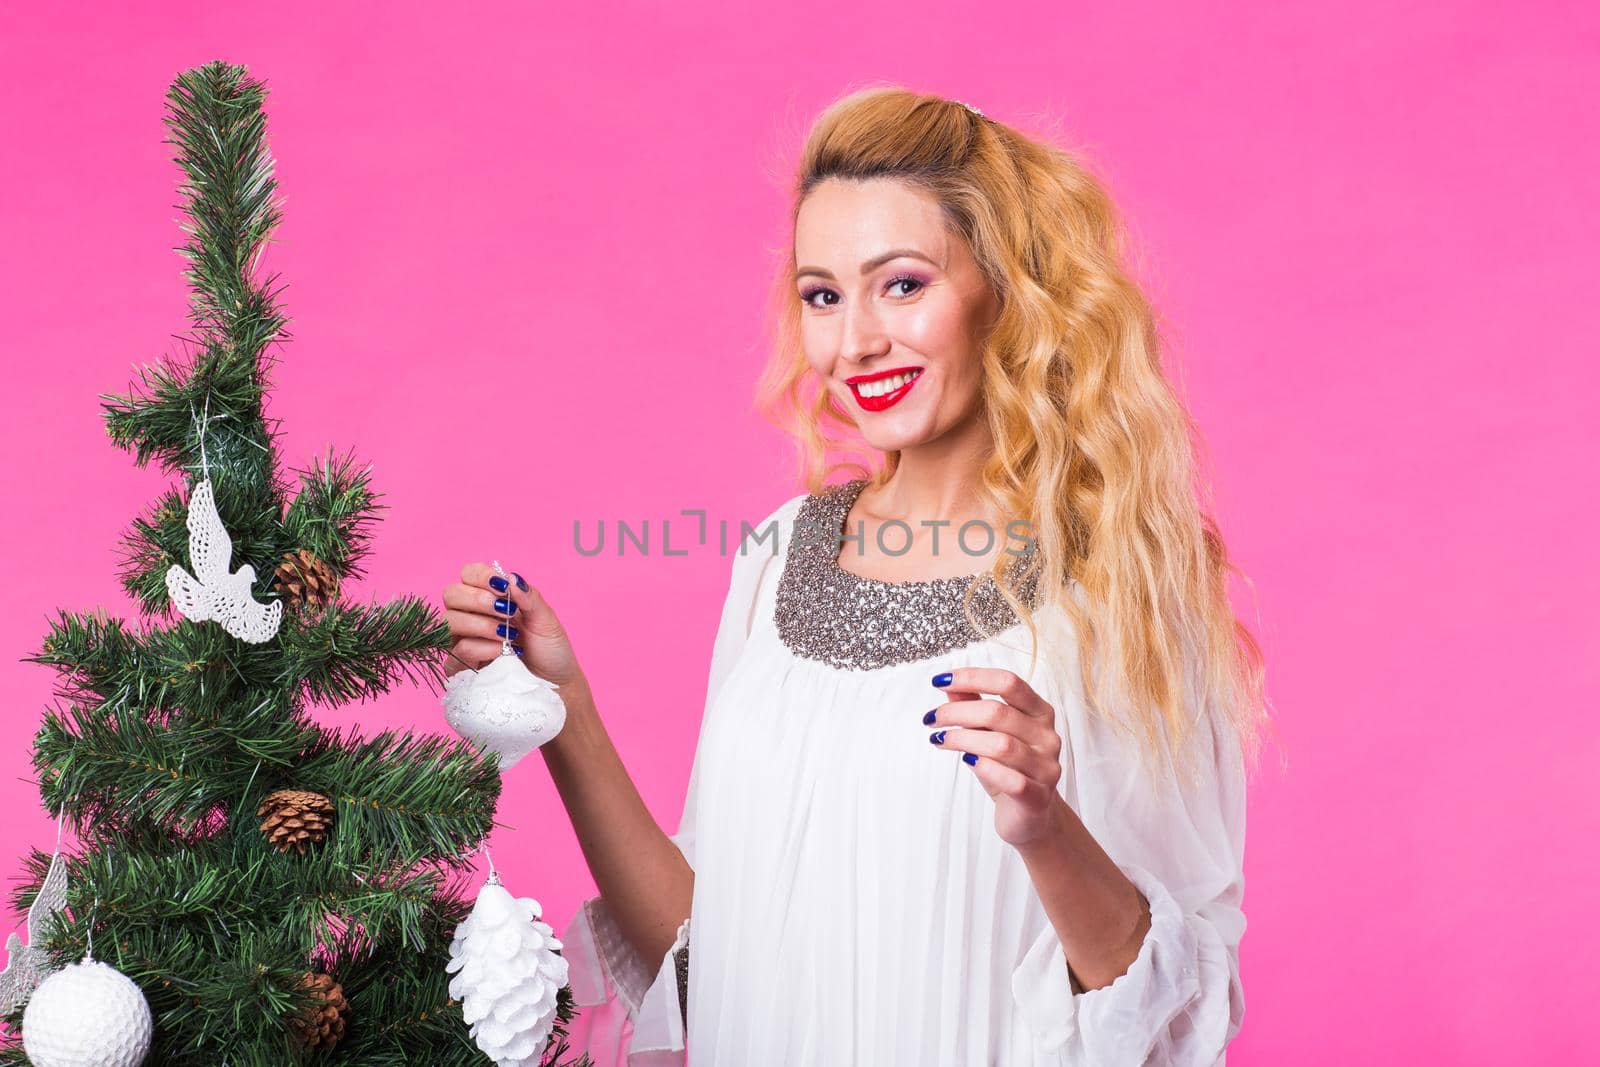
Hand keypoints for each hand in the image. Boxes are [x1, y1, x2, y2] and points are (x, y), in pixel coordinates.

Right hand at [442, 563, 583, 688]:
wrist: (555, 684)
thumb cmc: (550, 650)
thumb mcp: (546, 620)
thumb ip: (529, 597)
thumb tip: (511, 579)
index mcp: (490, 598)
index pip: (469, 574)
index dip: (481, 576)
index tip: (502, 587)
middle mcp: (471, 616)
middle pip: (451, 594)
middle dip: (478, 600)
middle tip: (505, 612)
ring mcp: (463, 641)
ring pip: (450, 620)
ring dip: (480, 624)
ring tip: (507, 635)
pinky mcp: (462, 667)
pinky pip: (458, 650)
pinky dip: (480, 648)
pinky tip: (500, 652)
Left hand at [924, 667, 1065, 849]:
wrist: (1029, 817)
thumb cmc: (1007, 768)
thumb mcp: (989, 733)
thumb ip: (974, 706)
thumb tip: (949, 684)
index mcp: (1040, 712)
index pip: (1008, 682)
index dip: (972, 677)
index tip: (939, 680)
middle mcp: (1047, 736)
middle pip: (999, 712)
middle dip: (957, 712)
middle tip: (932, 719)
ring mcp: (1046, 767)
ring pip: (1001, 745)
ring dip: (962, 739)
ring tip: (939, 739)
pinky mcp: (1038, 797)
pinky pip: (1011, 779)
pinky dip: (984, 767)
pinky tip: (967, 761)